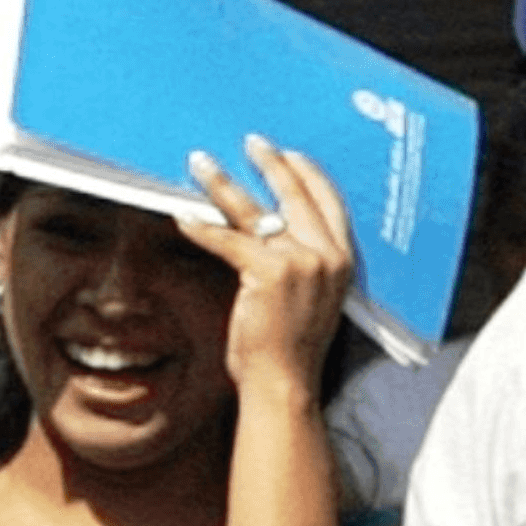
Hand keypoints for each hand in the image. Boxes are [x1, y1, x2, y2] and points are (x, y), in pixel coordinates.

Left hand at [180, 135, 353, 401]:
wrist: (285, 383)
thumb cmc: (289, 348)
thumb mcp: (309, 299)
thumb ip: (301, 266)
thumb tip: (270, 237)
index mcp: (344, 260)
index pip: (328, 201)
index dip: (306, 173)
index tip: (288, 154)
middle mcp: (327, 255)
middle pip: (295, 194)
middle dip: (270, 163)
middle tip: (249, 141)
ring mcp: (300, 262)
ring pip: (255, 210)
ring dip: (223, 183)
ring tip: (201, 163)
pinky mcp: (268, 273)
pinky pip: (227, 239)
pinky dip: (201, 226)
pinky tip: (182, 215)